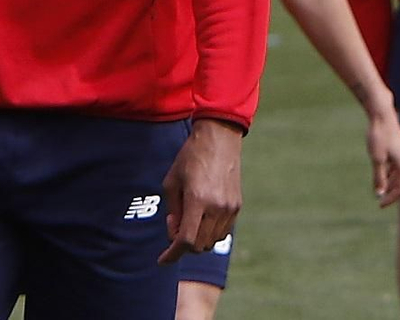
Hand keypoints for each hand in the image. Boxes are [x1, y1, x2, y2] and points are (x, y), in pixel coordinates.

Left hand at [158, 118, 242, 264]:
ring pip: (212, 241)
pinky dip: (209, 232)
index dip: (173, 254)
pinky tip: (201, 215)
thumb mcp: (171, 182)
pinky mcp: (237, 207)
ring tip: (188, 215)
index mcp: (198, 200)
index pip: (186, 240)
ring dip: (197, 238)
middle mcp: (217, 208)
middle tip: (174, 221)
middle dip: (183, 243)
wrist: (219, 139)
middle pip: (199, 245)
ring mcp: (230, 209)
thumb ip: (174, 211)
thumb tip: (175, 234)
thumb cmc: (189, 158)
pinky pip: (222, 232)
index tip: (162, 260)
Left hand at [365, 104, 399, 207]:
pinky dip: (389, 173)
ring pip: (399, 174)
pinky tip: (381, 174)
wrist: (381, 114)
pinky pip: (396, 166)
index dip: (392, 198)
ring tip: (380, 190)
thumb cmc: (379, 136)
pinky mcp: (399, 148)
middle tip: (380, 201)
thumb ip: (379, 177)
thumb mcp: (377, 159)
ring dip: (390, 183)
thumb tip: (380, 193)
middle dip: (392, 192)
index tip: (380, 204)